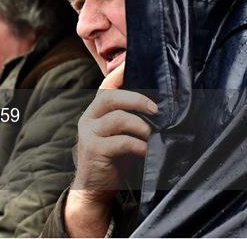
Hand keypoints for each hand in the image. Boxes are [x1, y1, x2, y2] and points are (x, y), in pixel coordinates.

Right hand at [64, 63, 156, 236]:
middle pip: (110, 97)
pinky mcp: (94, 150)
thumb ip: (129, 119)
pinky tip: (146, 151)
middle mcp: (88, 118)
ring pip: (118, 118)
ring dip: (142, 126)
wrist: (95, 188)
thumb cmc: (113, 160)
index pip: (106, 86)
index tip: (131, 59)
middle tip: (156, 110)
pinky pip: (121, 142)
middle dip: (136, 99)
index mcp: (95, 112)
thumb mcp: (119, 135)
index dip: (118, 71)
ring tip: (152, 136)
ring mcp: (89, 134)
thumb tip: (158, 107)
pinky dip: (138, 145)